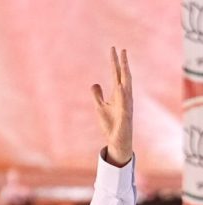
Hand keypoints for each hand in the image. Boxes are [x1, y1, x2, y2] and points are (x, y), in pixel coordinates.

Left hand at [91, 47, 132, 166]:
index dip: (114, 62)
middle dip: (122, 63)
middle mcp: (124, 96)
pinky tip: (120, 85)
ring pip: (127, 85)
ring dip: (125, 73)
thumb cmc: (111, 123)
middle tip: (120, 49)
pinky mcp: (125, 115)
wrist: (116, 139)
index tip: (113, 49)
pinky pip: (124, 103)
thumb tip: (95, 83)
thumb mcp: (99, 107)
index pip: (116, 74)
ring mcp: (126, 104)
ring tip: (123, 60)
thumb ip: (97, 95)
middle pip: (123, 76)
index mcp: (118, 93)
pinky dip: (123, 94)